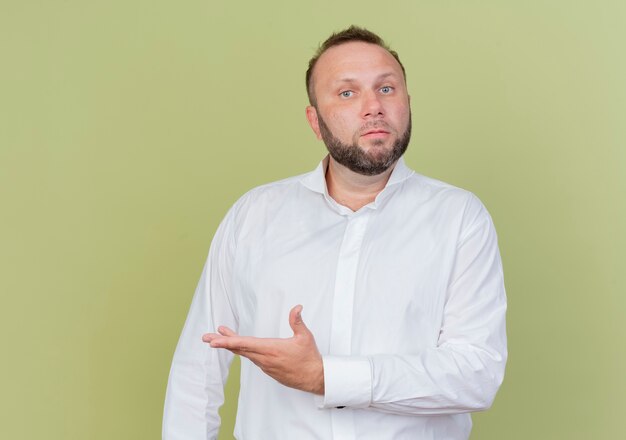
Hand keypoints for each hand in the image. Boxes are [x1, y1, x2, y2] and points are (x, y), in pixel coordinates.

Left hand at [202, 305, 323, 394]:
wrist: (314, 378)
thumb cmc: (309, 358)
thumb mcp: (305, 337)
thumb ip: (297, 321)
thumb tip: (297, 307)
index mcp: (271, 349)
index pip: (245, 344)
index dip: (228, 341)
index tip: (214, 341)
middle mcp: (264, 358)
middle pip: (239, 349)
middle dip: (221, 342)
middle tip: (206, 338)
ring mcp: (265, 365)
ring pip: (244, 353)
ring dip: (230, 345)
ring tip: (218, 337)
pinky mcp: (268, 369)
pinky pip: (251, 358)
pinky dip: (241, 351)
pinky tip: (237, 346)